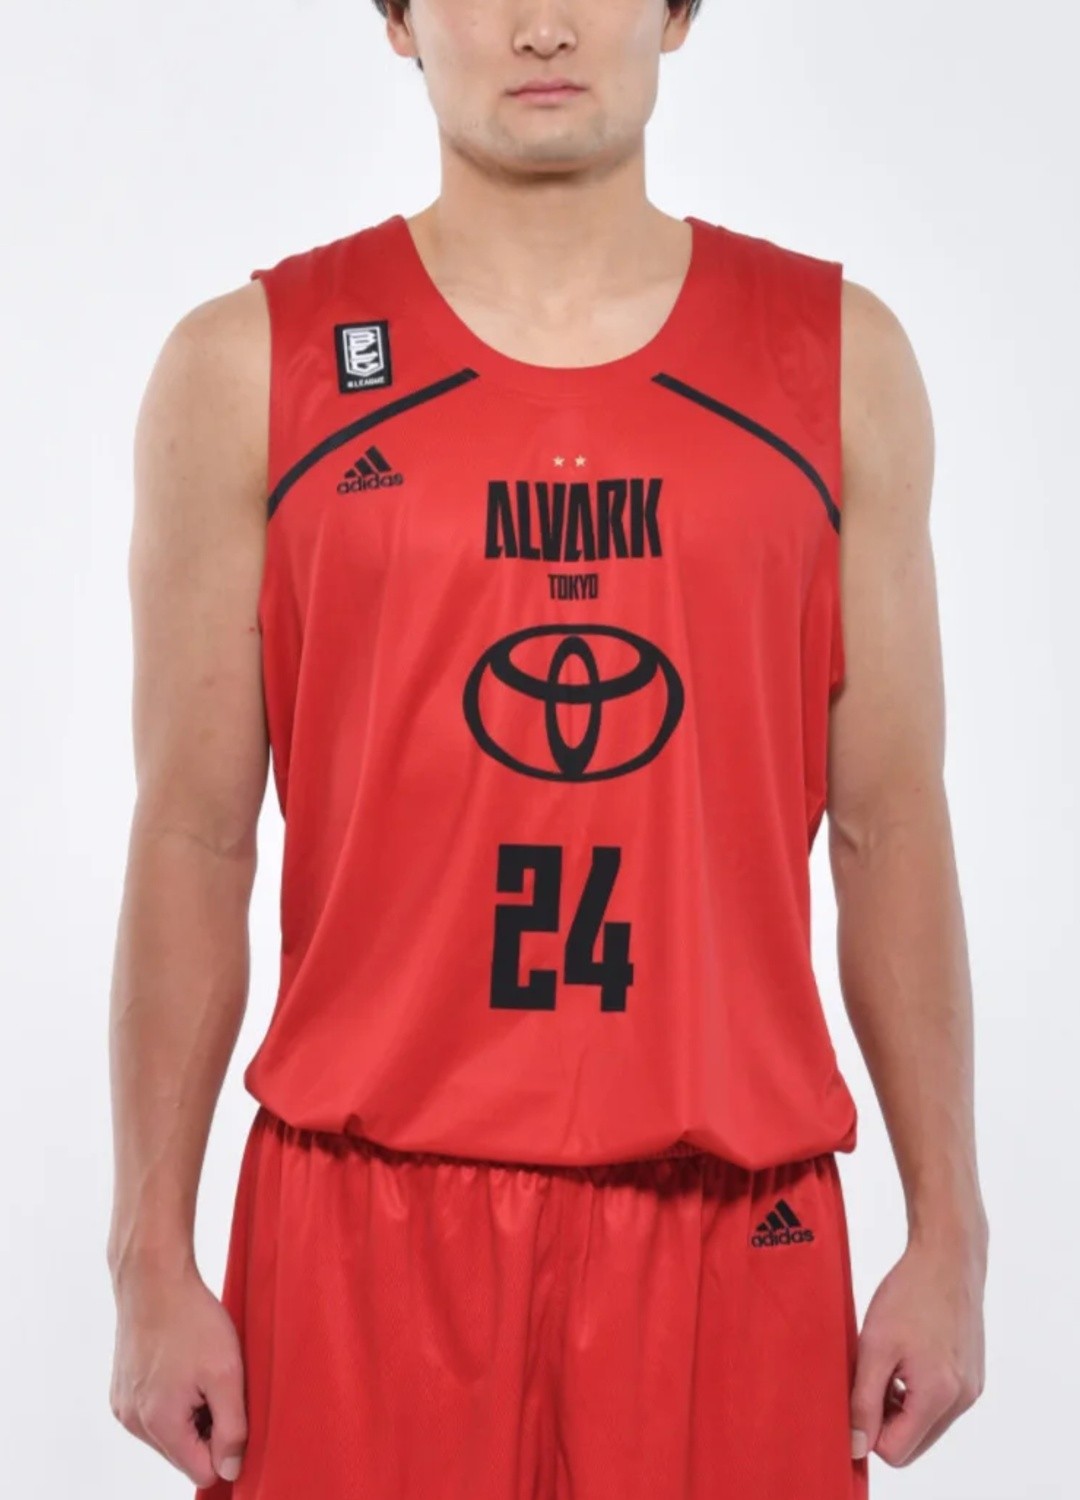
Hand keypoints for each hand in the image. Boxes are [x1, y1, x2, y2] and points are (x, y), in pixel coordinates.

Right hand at [109, 1258, 246, 1487]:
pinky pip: (154, 1414)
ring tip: (200, 1372)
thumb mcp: (227, 1373)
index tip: (235, 1410)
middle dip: (208, 1429)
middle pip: (184, 1454)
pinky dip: (173, 1400)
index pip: (202, 1471)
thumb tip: (230, 1470)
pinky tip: (183, 1366)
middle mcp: (134, 1422)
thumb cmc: (192, 1319)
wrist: (153, 1278)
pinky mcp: (121, 1390)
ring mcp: (123, 1406)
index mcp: (159, 1423)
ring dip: (191, 1414)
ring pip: (169, 1435)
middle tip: (218, 1385)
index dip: (226, 1446)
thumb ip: (232, 1428)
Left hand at [849, 1228, 986, 1465]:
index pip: (897, 1452)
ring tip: (889, 1360)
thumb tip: (856, 1447)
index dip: (868, 1430)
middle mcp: (962, 1399)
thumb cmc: (910, 1294)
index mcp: (939, 1396)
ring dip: (901, 1404)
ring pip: (926, 1423)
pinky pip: (940, 1403)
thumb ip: (864, 1401)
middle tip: (871, 1375)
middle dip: (886, 1419)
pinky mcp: (972, 1374)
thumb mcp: (874, 1347)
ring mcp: (971, 1387)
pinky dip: (918, 1390)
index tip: (856, 1396)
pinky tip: (907, 1354)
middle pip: (913, 1442)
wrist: (947, 1257)